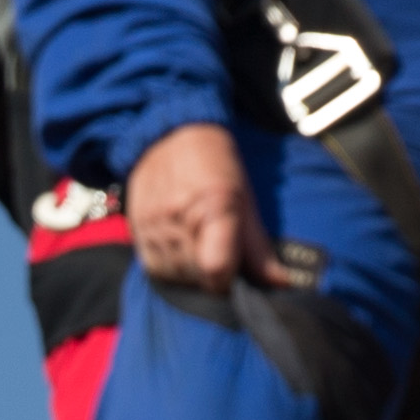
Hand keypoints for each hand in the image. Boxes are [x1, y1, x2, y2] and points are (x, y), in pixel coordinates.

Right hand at [127, 122, 279, 292]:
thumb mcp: (245, 199)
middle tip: (222, 257)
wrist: (169, 136)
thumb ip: (258, 246)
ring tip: (202, 251)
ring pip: (175, 275)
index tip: (236, 273)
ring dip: (193, 275)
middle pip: (198, 276)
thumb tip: (282, 283)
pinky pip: (155, 268)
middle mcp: (178, 215)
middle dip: (214, 277)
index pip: (216, 267)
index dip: (230, 280)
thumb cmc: (216, 166)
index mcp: (214, 203)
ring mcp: (154, 222)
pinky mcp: (137, 228)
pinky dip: (172, 269)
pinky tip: (182, 253)